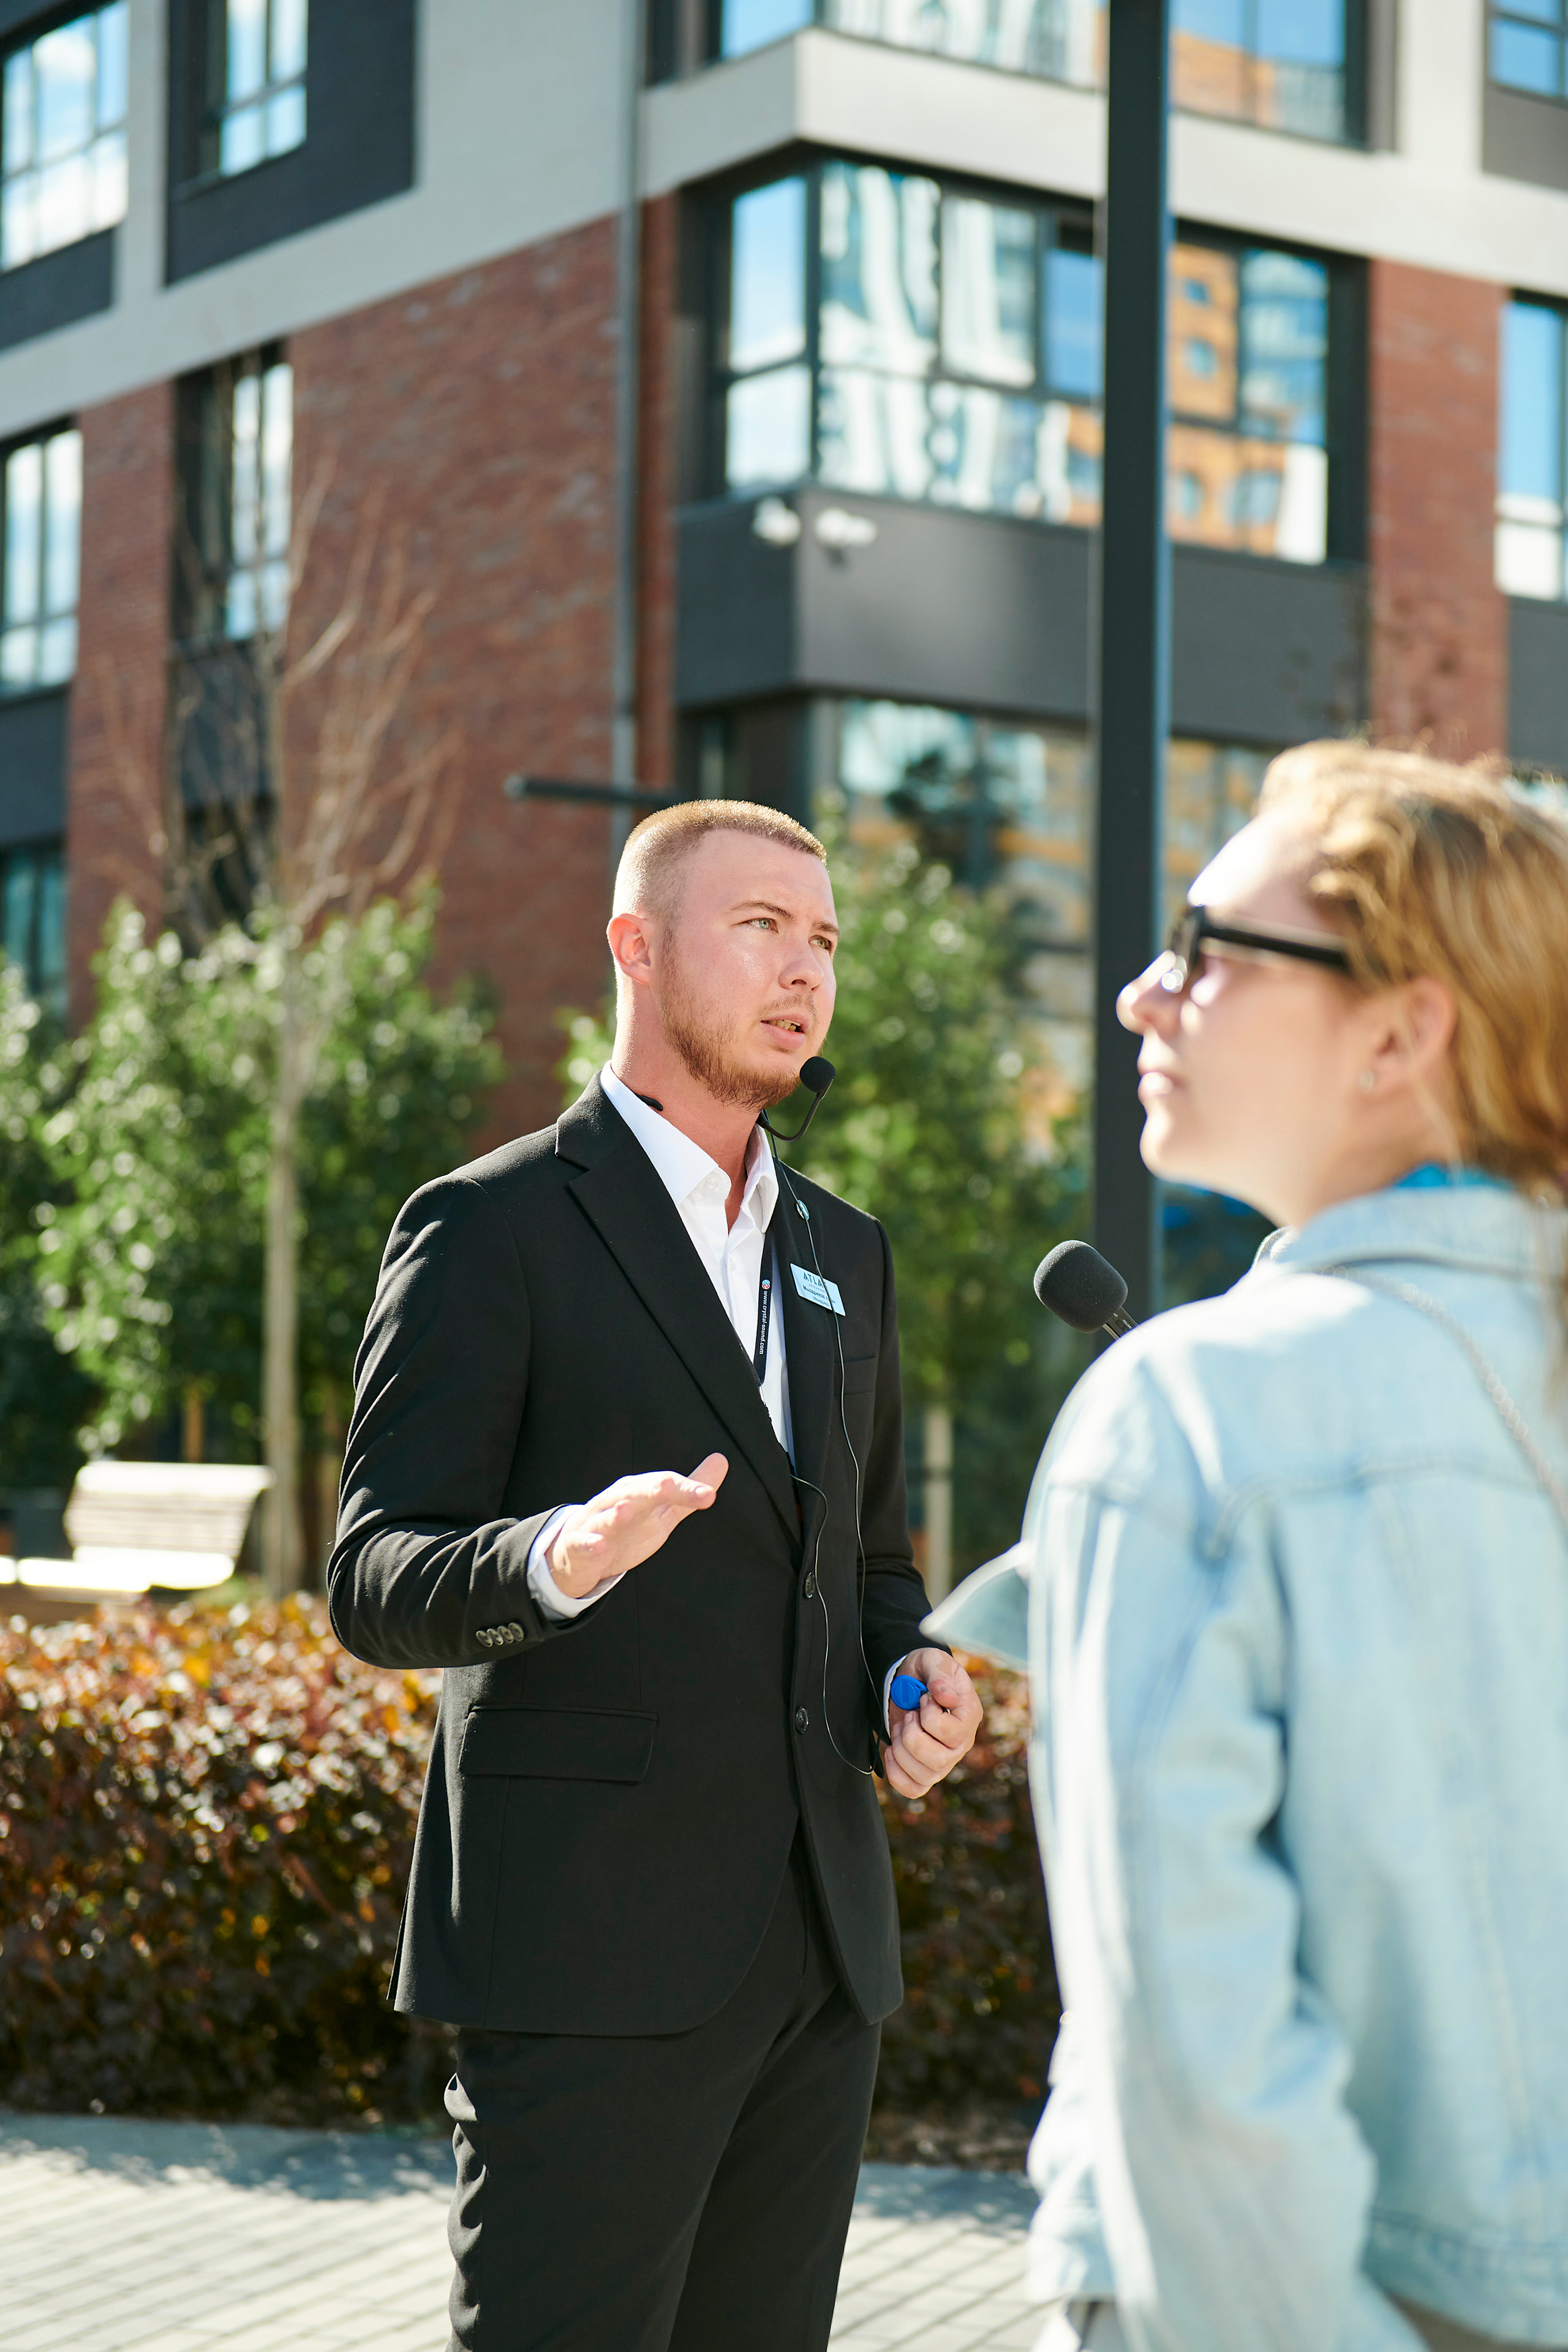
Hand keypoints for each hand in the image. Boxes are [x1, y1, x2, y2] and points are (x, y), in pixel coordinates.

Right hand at [544, 1453, 728, 1600]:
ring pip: (605, 1517)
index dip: (686, 1490)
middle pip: (636, 1494)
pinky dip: (589, 1544)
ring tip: (625, 1511)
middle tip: (667, 1486)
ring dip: (614, 1514)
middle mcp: (617, 1501)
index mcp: (639, 1491)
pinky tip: (597, 1546)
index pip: (665, 1485)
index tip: (708, 1494)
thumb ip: (689, 1493)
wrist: (580, 1552)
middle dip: (651, 1489)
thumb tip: (721, 1460)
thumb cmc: (627, 1528)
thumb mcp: (662, 1511)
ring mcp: (596, 1523)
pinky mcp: (579, 1546)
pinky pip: (583, 1544)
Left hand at [882, 1649, 981, 1799]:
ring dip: (901, 1751)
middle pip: (939, 1761)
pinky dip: (896, 1774)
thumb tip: (946, 1698)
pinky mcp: (925, 1770)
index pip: (954, 1733)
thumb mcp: (933, 1660)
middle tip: (909, 1716)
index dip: (931, 1717)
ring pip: (925, 1777)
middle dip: (912, 1737)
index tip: (924, 1698)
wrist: (912, 1680)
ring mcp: (944, 1760)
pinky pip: (913, 1789)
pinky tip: (892, 1750)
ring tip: (901, 1729)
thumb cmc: (927, 1671)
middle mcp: (960, 1743)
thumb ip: (939, 1675)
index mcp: (969, 1716)